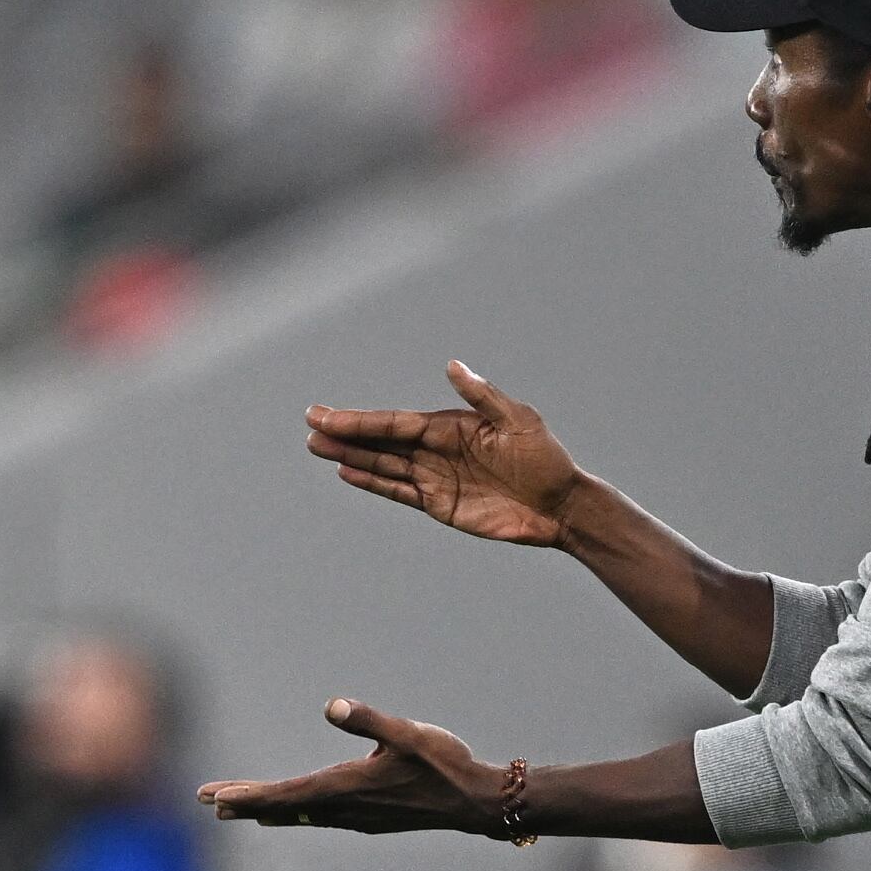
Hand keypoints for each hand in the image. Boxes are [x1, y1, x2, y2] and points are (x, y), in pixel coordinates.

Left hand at [196, 700, 495, 834]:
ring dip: (263, 809)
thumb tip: (332, 705)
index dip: (248, 796)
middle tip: (204, 799)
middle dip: (244, 802)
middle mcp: (344, 808)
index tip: (215, 798)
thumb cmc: (445, 765)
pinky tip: (285, 812)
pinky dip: (290, 812)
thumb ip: (368, 720)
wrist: (475, 802)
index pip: (285, 795)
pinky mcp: (367, 818)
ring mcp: (355, 817)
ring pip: (297, 814)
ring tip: (230, 809)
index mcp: (347, 787)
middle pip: (283, 807)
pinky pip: (315, 817)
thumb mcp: (407, 733)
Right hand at [308, 362, 586, 546]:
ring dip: (351, 457)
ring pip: (383, 465)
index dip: (359, 419)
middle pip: (381, 442)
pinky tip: (348, 472)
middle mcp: (436, 450)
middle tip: (310, 427)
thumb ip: (482, 396)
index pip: (395, 422)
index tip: (326, 414)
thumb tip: (452, 365)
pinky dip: (374, 483)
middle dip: (345, 434)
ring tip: (317, 448)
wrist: (560, 505)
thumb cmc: (545, 458)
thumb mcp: (518, 420)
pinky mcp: (439, 505)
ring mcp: (435, 478)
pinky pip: (399, 491)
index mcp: (450, 426)